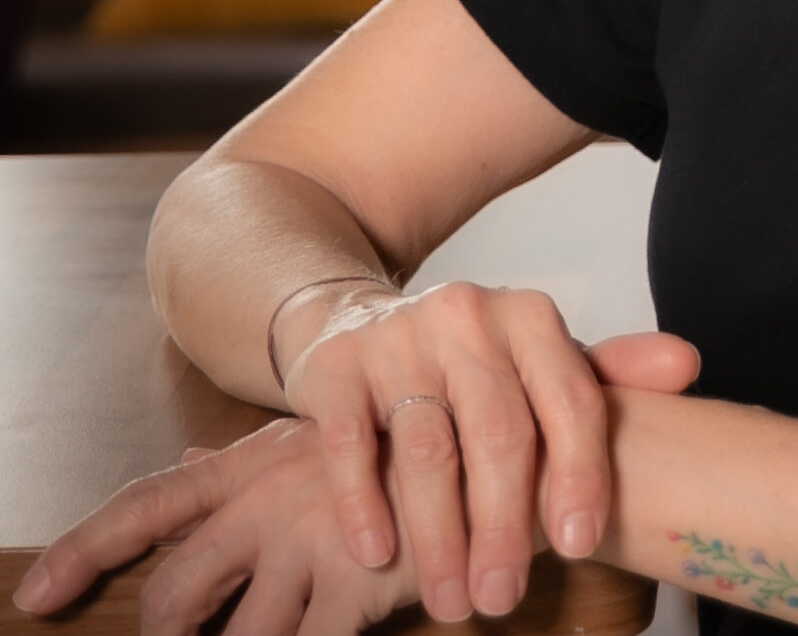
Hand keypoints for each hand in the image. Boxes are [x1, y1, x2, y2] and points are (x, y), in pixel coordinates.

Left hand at [11, 419, 420, 635]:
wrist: (502, 431)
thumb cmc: (408, 441)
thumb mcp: (326, 436)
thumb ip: (252, 462)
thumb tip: (193, 465)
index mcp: (258, 460)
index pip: (150, 502)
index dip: (85, 549)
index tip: (36, 598)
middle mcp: (271, 496)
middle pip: (177, 589)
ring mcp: (311, 537)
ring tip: (281, 633)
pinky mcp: (356, 580)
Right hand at [278, 281, 699, 620]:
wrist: (360, 325)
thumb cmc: (469, 365)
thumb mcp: (539, 363)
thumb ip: (609, 374)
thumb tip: (689, 365)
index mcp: (531, 318)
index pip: (571, 398)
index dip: (580, 475)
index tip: (578, 547)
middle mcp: (471, 316)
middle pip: (500, 432)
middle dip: (506, 526)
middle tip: (503, 598)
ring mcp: (401, 338)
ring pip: (429, 449)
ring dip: (441, 536)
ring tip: (452, 599)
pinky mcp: (338, 366)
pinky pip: (350, 445)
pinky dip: (365, 504)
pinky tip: (377, 554)